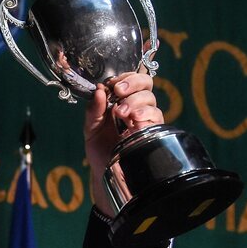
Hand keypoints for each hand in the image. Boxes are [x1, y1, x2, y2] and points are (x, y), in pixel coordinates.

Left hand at [83, 71, 163, 215]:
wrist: (105, 171)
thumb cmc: (99, 148)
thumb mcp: (90, 128)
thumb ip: (93, 110)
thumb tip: (99, 90)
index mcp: (120, 101)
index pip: (131, 79)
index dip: (125, 76)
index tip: (112, 83)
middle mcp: (135, 106)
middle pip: (145, 83)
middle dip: (133, 83)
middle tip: (118, 91)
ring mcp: (144, 118)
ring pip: (150, 99)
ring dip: (135, 101)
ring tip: (121, 112)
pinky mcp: (151, 132)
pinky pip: (156, 117)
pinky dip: (145, 114)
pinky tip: (134, 120)